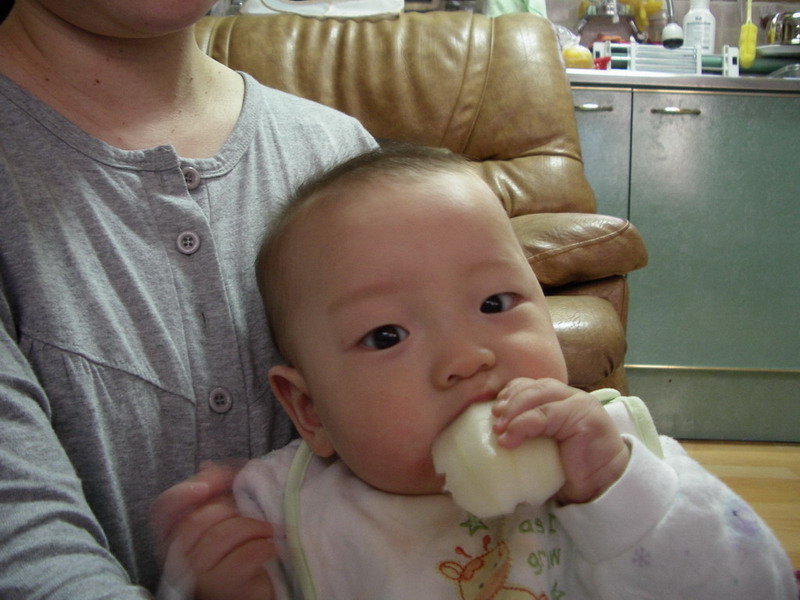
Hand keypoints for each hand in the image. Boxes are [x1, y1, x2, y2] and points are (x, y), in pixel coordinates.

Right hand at [151, 463, 276, 599]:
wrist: (249, 588)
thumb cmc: (234, 549)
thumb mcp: (223, 515)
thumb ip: (214, 492)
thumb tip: (207, 465)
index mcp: (172, 536)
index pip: (162, 509)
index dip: (182, 493)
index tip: (208, 485)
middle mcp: (176, 558)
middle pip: (196, 521)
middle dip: (230, 508)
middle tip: (251, 510)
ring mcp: (197, 576)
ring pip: (220, 537)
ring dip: (252, 526)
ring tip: (267, 529)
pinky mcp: (222, 588)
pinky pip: (242, 557)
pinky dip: (263, 546)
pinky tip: (270, 547)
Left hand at [492, 378, 629, 504]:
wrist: (603, 486)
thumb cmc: (572, 469)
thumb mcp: (545, 445)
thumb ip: (529, 432)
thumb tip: (493, 435)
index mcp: (561, 400)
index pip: (532, 384)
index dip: (511, 393)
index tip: (495, 409)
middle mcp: (571, 396)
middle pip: (534, 387)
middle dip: (510, 401)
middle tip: (495, 422)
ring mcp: (580, 403)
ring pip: (539, 394)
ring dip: (514, 410)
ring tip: (500, 430)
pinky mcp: (584, 416)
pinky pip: (546, 414)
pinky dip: (523, 424)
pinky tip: (510, 438)